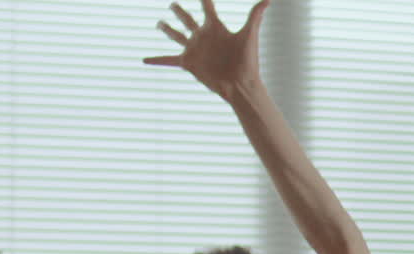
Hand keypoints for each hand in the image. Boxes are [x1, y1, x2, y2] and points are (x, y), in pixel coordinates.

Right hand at [144, 0, 269, 101]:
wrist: (240, 84)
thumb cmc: (247, 61)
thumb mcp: (249, 34)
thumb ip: (255, 15)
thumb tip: (270, 0)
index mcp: (215, 27)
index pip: (206, 6)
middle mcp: (203, 36)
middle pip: (187, 19)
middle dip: (179, 11)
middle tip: (173, 4)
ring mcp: (194, 49)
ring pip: (176, 35)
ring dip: (167, 29)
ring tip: (159, 23)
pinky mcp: (188, 62)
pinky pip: (168, 60)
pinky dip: (156, 60)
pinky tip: (144, 60)